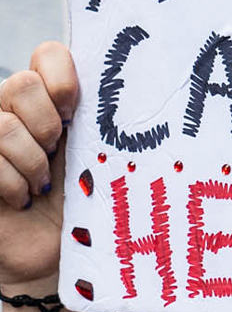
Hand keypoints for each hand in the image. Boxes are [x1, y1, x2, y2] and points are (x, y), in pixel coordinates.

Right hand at [0, 43, 78, 290]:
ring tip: (41, 187)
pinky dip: (13, 185)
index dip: (61, 79)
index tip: (74, 115)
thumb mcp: (98, 160)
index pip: (48, 55)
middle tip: (55, 154)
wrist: (50, 256)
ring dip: (31, 163)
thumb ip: (101, 125)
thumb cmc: (81, 207)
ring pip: (3, 125)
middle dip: (45, 125)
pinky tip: (22, 200)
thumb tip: (137, 91)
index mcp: (51, 100)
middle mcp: (15, 109)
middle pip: (21, 83)